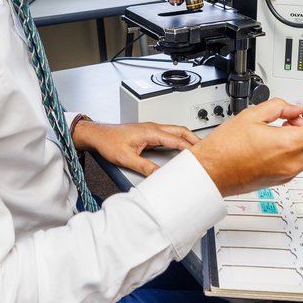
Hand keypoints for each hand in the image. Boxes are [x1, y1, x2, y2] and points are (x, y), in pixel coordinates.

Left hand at [72, 120, 198, 176]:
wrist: (97, 135)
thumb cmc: (108, 142)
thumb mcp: (126, 158)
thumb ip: (144, 167)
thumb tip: (158, 175)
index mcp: (150, 132)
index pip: (176, 139)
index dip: (189, 148)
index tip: (199, 156)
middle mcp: (152, 128)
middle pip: (180, 130)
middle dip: (194, 139)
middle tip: (206, 148)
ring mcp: (150, 129)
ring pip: (174, 131)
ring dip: (186, 138)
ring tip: (196, 148)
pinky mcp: (147, 133)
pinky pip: (167, 134)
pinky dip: (177, 139)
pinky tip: (178, 147)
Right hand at [190, 98, 302, 195]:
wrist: (210, 173)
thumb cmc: (223, 149)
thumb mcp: (251, 115)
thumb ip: (279, 107)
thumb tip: (294, 109)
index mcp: (287, 145)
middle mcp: (292, 163)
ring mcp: (288, 173)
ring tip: (290, 123)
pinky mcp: (281, 179)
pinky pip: (302, 161)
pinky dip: (300, 147)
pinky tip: (282, 136)